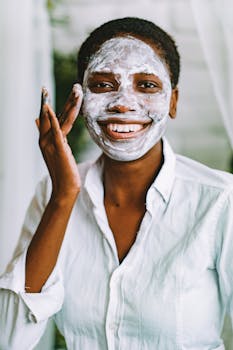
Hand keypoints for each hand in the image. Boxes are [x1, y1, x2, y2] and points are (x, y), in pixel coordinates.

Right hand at [36, 84, 82, 199]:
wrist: (65, 188)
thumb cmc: (63, 171)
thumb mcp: (56, 151)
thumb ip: (50, 136)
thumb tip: (37, 121)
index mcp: (46, 139)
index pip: (49, 117)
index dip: (50, 102)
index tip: (50, 89)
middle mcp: (45, 140)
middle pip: (54, 114)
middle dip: (66, 99)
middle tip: (77, 86)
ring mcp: (50, 144)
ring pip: (59, 119)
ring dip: (69, 103)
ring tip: (77, 91)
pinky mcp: (57, 149)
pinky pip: (55, 130)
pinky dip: (52, 118)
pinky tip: (50, 108)